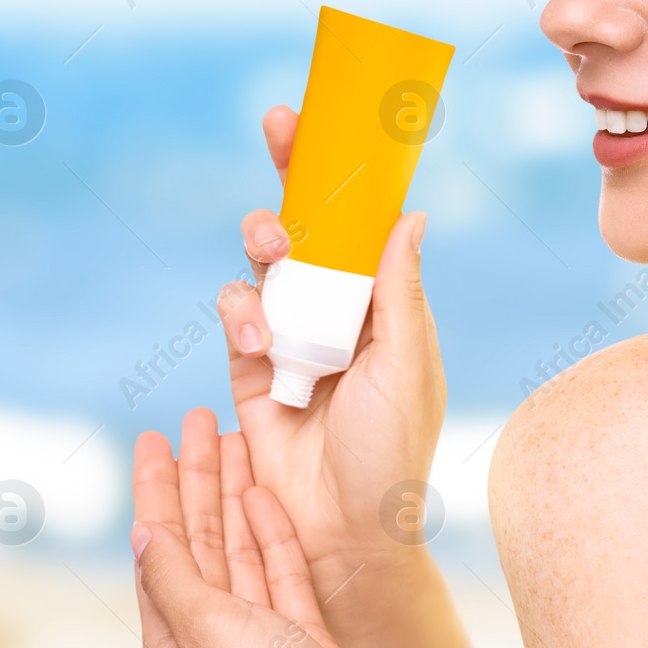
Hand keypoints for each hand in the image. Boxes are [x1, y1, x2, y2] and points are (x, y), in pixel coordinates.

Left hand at [131, 413, 454, 647]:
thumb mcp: (212, 636)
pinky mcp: (303, 637)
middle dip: (195, 477)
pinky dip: (272, 532)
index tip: (155, 434)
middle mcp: (211, 632)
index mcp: (174, 637)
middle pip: (197, 537)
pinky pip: (279, 571)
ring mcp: (259, 634)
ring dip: (234, 494)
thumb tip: (141, 534)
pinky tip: (267, 496)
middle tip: (201, 418)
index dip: (155, 487)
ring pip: (239, 547)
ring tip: (238, 440)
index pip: (157, 543)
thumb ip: (177, 580)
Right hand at [217, 105, 445, 592]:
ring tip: (272, 247)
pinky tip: (261, 338)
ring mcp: (293, 335)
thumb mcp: (408, 362)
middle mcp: (340, 311)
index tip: (334, 117)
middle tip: (280, 127)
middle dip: (293, 170)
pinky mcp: (250, 367)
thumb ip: (398, 289)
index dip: (349, 173)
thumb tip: (411, 213)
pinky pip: (236, 313)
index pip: (365, 223)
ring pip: (267, 261)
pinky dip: (243, 313)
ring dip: (266, 240)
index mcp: (387, 303)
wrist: (342, 529)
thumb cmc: (392, 448)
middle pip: (310, 224)